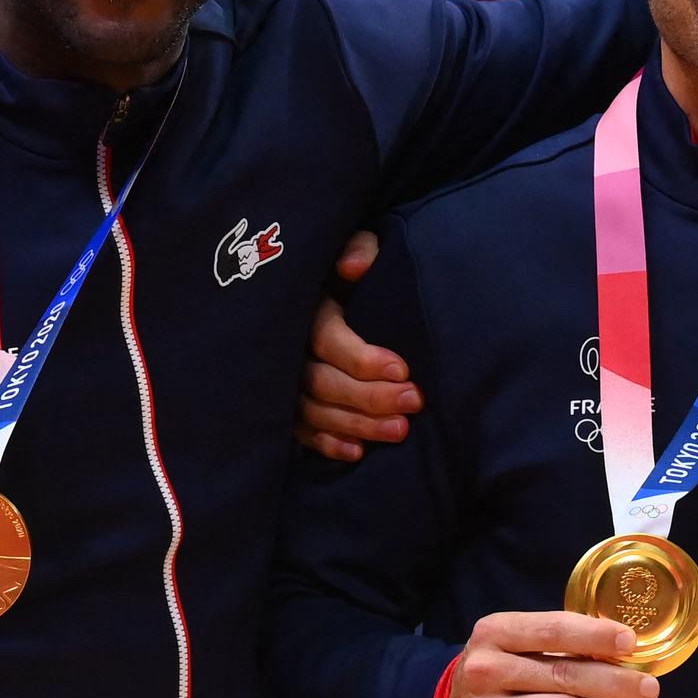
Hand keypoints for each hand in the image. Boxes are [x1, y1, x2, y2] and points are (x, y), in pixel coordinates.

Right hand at [295, 231, 420, 461]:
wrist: (320, 286)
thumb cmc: (346, 267)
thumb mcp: (351, 245)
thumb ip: (358, 249)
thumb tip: (356, 265)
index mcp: (304, 309)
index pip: (327, 340)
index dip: (363, 358)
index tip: (404, 369)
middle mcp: (288, 348)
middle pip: (323, 382)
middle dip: (370, 397)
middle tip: (414, 403)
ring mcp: (282, 380)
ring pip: (315, 411)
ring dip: (358, 425)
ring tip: (401, 431)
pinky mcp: (285, 404)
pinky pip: (301, 431)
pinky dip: (327, 443)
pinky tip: (358, 452)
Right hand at [447, 611, 656, 697]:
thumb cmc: (499, 675)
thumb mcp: (514, 647)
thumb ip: (557, 645)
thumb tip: (624, 653)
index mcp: (496, 633)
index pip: (553, 629)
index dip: (595, 636)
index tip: (631, 643)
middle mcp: (488, 670)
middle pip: (564, 674)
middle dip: (615, 682)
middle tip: (649, 689)